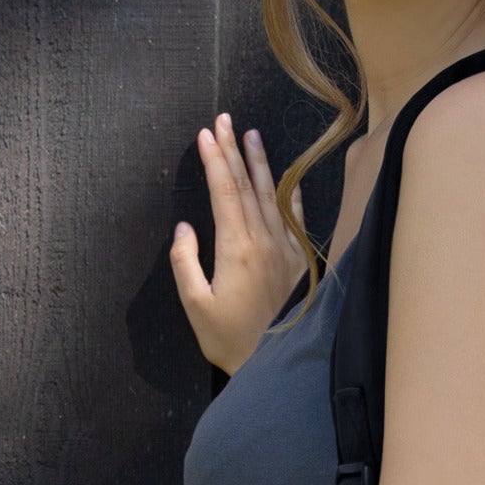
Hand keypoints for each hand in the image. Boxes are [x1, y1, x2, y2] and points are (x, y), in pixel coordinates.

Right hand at [171, 112, 307, 373]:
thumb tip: (185, 229)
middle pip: (246, 185)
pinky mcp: (300, 262)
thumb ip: (186, 263)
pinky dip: (289, 194)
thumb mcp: (196, 306)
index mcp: (235, 248)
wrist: (280, 364)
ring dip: (260, 163)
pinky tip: (287, 178)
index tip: (207, 134)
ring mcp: (286, 249)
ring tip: (253, 135)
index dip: (214, 160)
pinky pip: (293, 218)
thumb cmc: (231, 340)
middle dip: (233, 150)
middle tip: (225, 120)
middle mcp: (264, 241)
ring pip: (271, 196)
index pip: (224, 191)